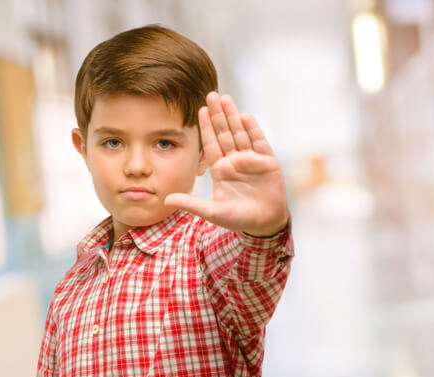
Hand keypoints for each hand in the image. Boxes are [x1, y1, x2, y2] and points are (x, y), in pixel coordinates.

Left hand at [164, 92, 288, 236]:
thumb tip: (166, 199)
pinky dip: (252, 129)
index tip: (199, 110)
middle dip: (218, 115)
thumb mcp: (213, 212)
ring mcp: (251, 160)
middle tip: (211, 95)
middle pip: (224, 133)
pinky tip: (244, 116)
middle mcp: (234, 161)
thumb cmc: (239, 219)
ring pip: (240, 133)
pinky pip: (258, 141)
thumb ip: (192, 203)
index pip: (211, 144)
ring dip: (233, 116)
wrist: (265, 224)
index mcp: (221, 170)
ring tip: (226, 98)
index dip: (206, 127)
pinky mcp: (267, 161)